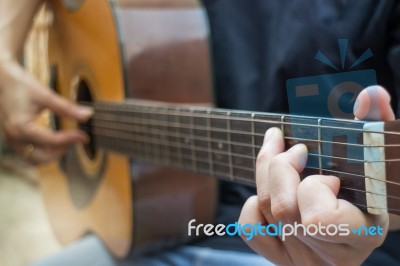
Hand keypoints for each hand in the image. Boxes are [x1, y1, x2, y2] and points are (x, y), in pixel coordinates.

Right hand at [0, 60, 92, 163]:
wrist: (2, 80)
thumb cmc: (21, 85)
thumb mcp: (45, 95)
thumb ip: (66, 108)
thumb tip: (87, 115)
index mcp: (21, 127)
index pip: (52, 140)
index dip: (71, 139)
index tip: (84, 135)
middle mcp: (14, 138)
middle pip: (42, 158)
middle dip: (62, 150)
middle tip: (76, 138)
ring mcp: (12, 140)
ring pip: (35, 159)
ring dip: (53, 153)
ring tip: (67, 140)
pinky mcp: (14, 139)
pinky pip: (30, 154)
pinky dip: (44, 151)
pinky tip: (56, 140)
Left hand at [239, 86, 393, 264]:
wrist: (359, 220)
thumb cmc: (369, 186)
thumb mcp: (377, 158)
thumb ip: (376, 124)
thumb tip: (370, 93)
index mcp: (361, 232)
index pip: (320, 219)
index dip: (315, 189)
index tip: (330, 174)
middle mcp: (329, 253)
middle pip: (284, 209)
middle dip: (283, 167)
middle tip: (297, 149)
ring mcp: (301, 257)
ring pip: (265, 210)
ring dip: (266, 171)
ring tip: (276, 147)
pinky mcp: (280, 257)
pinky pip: (251, 230)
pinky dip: (252, 206)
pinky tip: (267, 192)